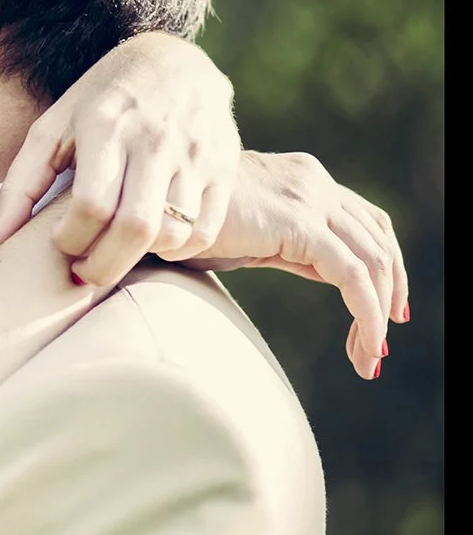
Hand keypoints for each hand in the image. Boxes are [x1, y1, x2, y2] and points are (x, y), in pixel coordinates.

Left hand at [0, 33, 239, 282]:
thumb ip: (19, 186)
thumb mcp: (52, 129)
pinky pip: (203, 230)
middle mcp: (154, 139)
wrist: (174, 62)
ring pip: (172, 233)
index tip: (60, 245)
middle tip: (84, 274)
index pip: (91, 205)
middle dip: (104, 267)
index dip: (71, 240)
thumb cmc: (98, 103)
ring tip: (117, 250)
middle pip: (135, 228)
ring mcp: (195, 153)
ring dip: (140, 258)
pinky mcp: (224, 166)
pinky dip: (177, 249)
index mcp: (105, 125)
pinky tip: (154, 239)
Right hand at [169, 150, 407, 380]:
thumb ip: (284, 243)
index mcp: (301, 178)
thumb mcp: (243, 235)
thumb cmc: (178, 223)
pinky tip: (363, 345)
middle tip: (380, 343)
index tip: (385, 310)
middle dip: (389, 292)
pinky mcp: (297, 223)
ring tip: (369, 357)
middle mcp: (312, 180)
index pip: (364, 220)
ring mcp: (308, 197)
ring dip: (377, 314)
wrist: (146, 207)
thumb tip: (316, 269)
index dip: (384, 264)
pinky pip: (351, 275)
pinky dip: (366, 314)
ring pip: (371, 260)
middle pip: (378, 238)